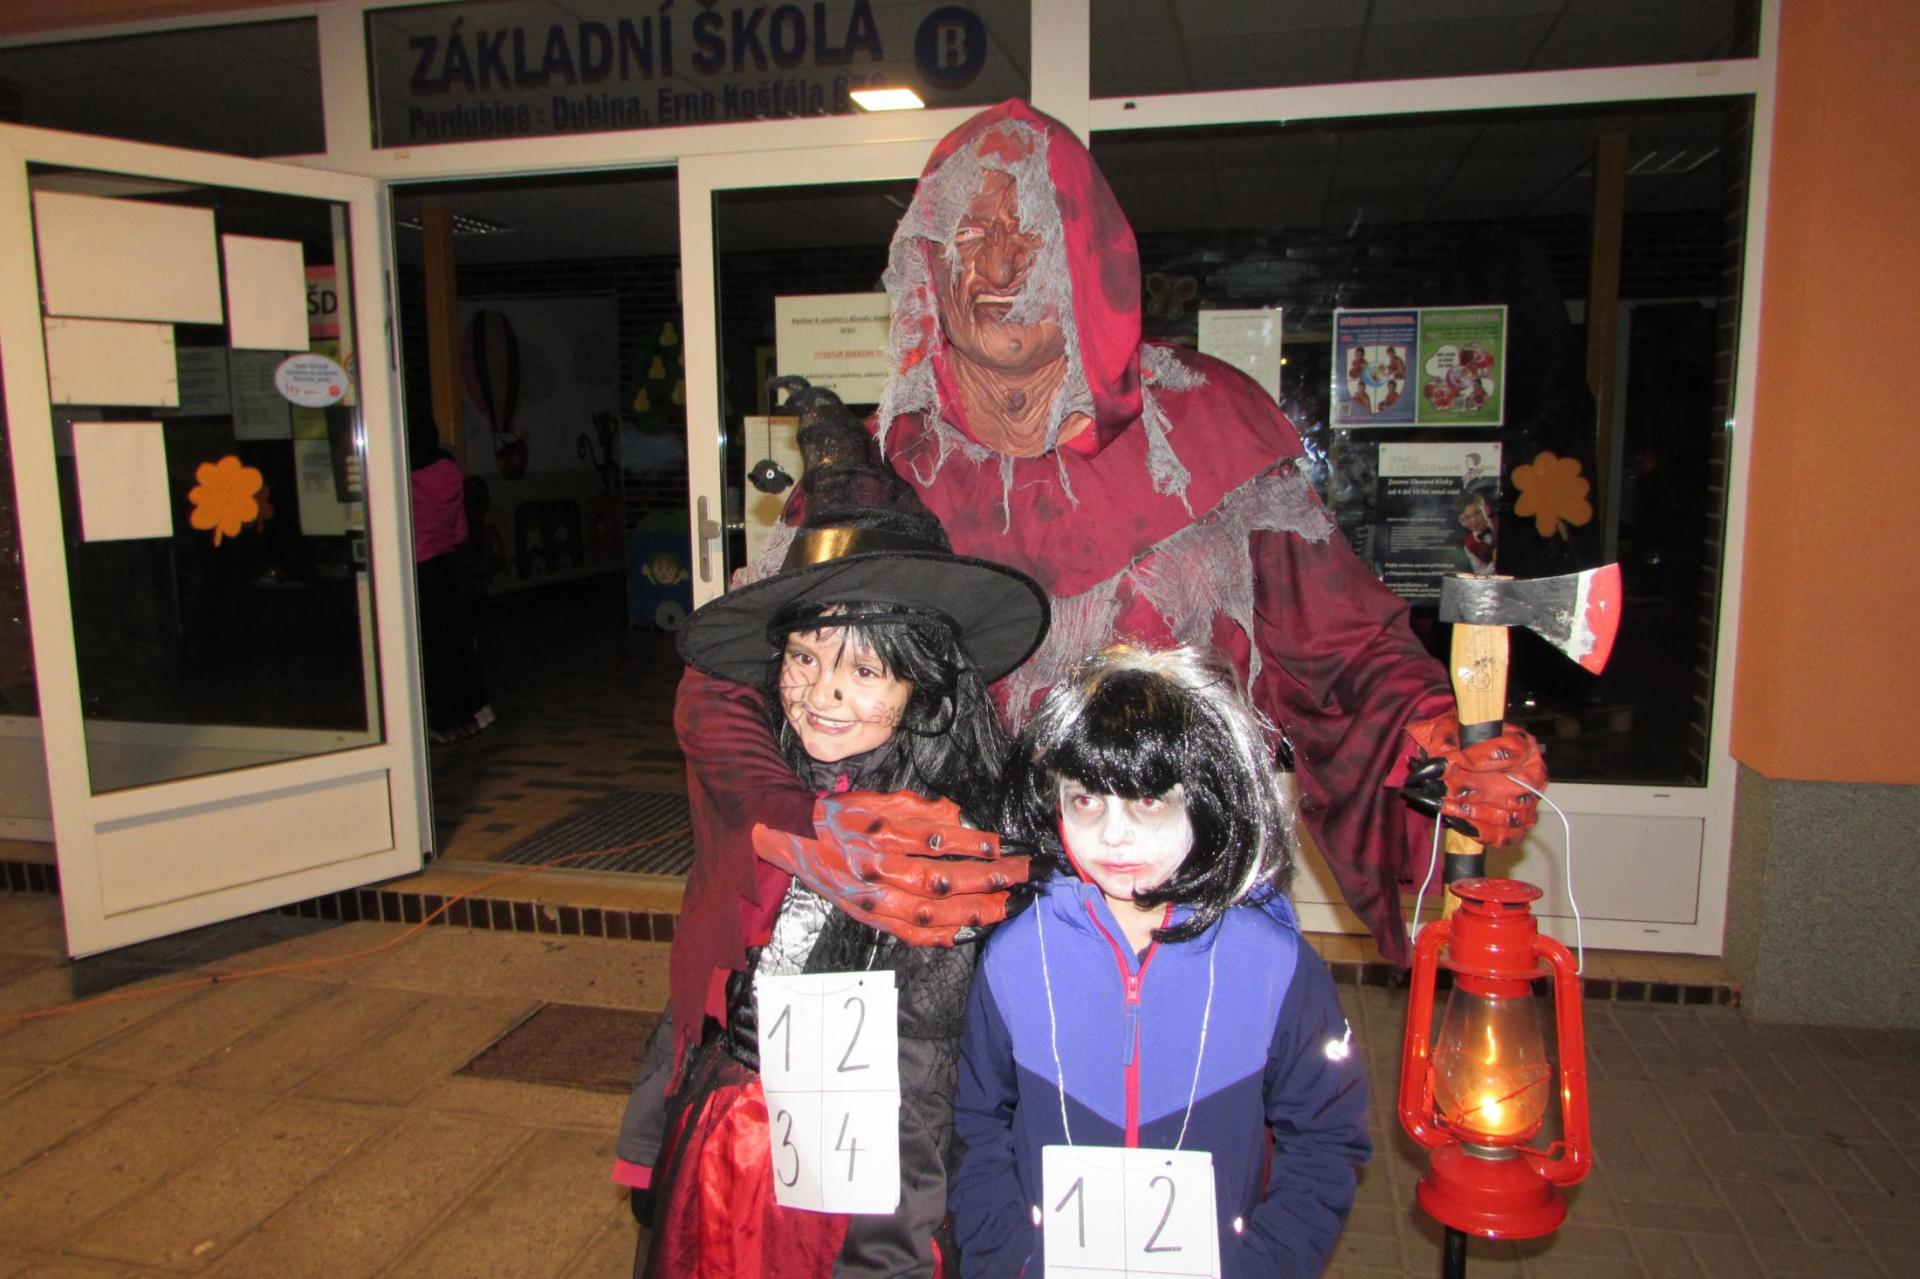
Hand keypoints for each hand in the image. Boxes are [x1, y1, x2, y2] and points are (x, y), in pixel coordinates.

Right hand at [750, 791, 1029, 945]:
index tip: (1003, 844)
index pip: (938, 840)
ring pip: (931, 912)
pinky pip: (911, 934)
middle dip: (986, 879)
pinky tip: (968, 931)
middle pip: (941, 879)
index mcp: (882, 832)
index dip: (974, 844)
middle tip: (1020, 876)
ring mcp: (875, 898)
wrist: (799, 841)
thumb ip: (921, 808)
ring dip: (972, 911)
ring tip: (1005, 906)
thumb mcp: (881, 798)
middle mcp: (879, 868)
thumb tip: (960, 820)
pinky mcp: (872, 918)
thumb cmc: (844, 817)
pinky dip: (942, 936)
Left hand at [1401, 715, 1546, 846]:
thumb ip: (1444, 740)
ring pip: (1507, 816)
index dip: (1477, 759)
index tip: (1447, 762)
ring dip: (1467, 811)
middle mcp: (1532, 774)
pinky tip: (1451, 819)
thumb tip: (1441, 764)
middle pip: (1511, 787)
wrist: (1457, 760)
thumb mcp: (1447, 728)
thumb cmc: (1456, 741)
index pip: (1508, 752)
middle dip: (1469, 789)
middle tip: (1436, 786)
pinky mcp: (1519, 827)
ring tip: (1436, 801)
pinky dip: (1475, 830)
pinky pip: (1503, 836)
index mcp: (1522, 743)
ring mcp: (1530, 803)